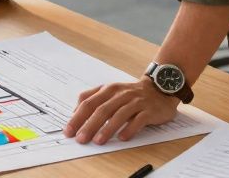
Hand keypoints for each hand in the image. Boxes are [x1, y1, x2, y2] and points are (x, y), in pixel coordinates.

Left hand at [64, 77, 179, 144]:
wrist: (160, 88)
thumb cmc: (131, 94)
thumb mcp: (110, 91)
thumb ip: (92, 98)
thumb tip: (75, 112)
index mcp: (109, 89)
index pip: (89, 102)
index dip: (77, 117)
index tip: (69, 130)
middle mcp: (121, 94)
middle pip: (102, 109)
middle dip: (89, 125)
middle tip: (81, 138)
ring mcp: (136, 101)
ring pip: (119, 114)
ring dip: (107, 128)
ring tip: (98, 141)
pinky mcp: (149, 110)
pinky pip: (139, 120)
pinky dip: (130, 129)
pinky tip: (123, 137)